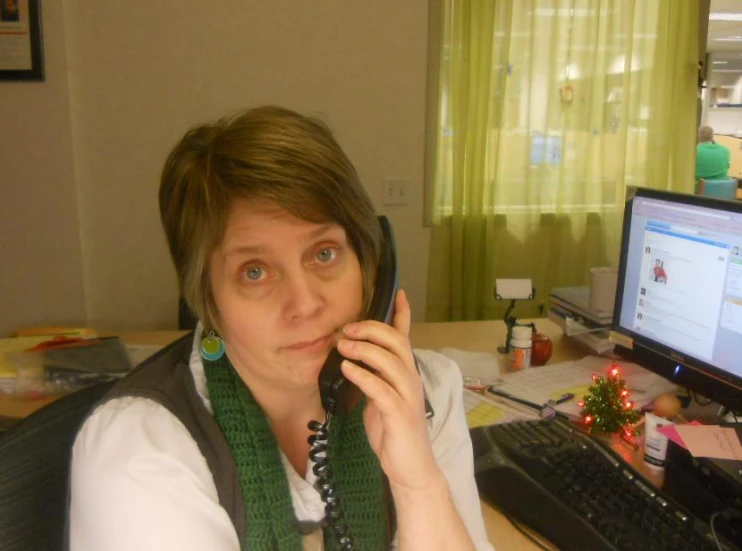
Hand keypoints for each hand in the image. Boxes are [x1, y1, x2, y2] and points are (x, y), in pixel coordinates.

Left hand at [336, 289, 440, 492]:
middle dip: (371, 330)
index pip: (406, 338)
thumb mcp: (381, 398)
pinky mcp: (400, 414)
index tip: (399, 293)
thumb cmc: (394, 432)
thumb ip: (373, 378)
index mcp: (406, 374)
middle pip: (396, 342)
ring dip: (365, 350)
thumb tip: (352, 360)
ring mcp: (408, 396)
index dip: (403, 315)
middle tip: (347, 329)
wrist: (411, 468)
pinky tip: (347, 369)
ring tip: (342, 346)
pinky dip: (363, 376)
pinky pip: (381, 389)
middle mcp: (411, 380)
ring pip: (390, 361)